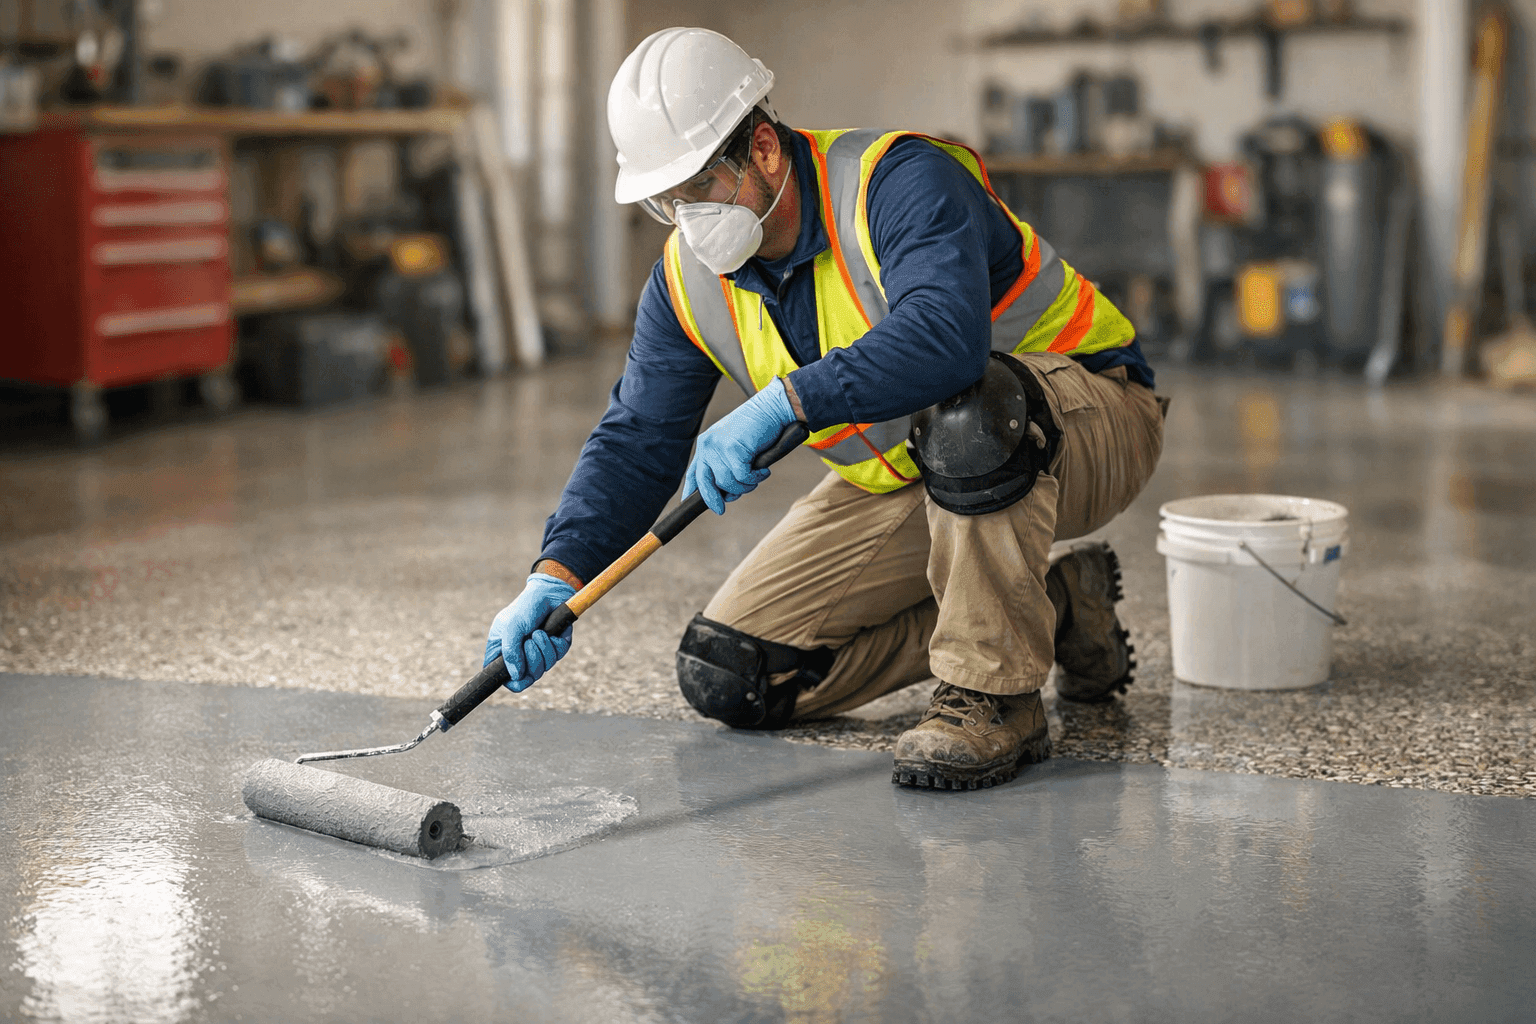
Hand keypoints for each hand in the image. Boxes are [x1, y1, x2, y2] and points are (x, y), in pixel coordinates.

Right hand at [483, 573, 576, 691]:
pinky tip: (550, 631)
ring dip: (543, 649)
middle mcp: (520, 656)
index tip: (519, 673)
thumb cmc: (525, 607)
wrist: (549, 593)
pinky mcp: (555, 648)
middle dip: (532, 660)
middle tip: (530, 640)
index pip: (504, 679)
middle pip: (528, 677)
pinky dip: (555, 644)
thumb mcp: (512, 627)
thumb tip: (516, 675)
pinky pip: (558, 657)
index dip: (512, 681)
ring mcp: (538, 653)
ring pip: (544, 668)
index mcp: (502, 652)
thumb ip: (510, 652)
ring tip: (540, 632)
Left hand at [684, 377, 794, 514]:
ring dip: (746, 485)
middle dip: (713, 499)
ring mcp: (719, 447)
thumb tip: (725, 494)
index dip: (690, 490)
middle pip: (705, 483)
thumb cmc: (757, 429)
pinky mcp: (733, 449)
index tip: (687, 502)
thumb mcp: (735, 446)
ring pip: (728, 483)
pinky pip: (742, 477)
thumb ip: (727, 465)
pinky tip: (763, 470)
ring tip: (758, 476)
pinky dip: (755, 478)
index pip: (694, 472)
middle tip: (721, 510)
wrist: (771, 409)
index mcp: (706, 444)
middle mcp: (708, 445)